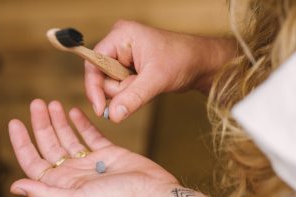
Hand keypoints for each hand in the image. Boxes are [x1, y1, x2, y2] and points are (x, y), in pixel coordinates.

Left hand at [8, 99, 198, 196]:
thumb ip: (47, 192)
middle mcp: (74, 174)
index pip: (33, 162)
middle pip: (50, 145)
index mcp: (62, 184)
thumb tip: (16, 186)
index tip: (15, 122)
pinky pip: (91, 136)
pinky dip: (83, 123)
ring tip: (52, 103)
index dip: (22, 143)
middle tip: (38, 103)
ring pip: (69, 137)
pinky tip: (74, 111)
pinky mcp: (110, 154)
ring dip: (60, 120)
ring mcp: (92, 163)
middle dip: (42, 123)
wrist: (154, 194)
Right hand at [85, 20, 235, 122]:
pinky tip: (146, 85)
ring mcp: (124, 55)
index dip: (94, 87)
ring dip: (127, 91)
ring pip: (111, 83)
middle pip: (101, 76)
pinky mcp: (130, 66)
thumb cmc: (182, 60)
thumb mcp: (155, 80)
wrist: (201, 63)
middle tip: (140, 86)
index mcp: (121, 36)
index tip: (100, 109)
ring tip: (147, 84)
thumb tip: (113, 115)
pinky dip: (131, 91)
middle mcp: (119, 43)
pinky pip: (120, 85)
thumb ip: (132, 98)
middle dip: (119, 89)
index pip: (94, 63)